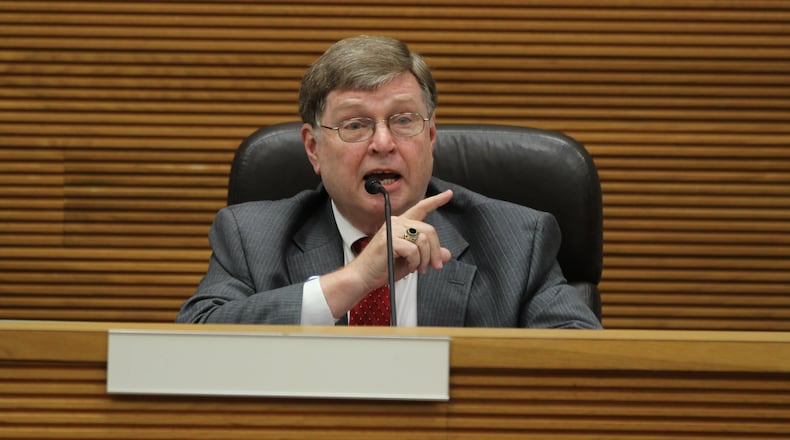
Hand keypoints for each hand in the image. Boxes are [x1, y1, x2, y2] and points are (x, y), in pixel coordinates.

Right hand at [320, 190, 452, 318]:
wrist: (364, 276)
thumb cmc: (384, 267)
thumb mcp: (412, 260)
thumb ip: (429, 255)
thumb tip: (447, 254)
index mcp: (401, 224)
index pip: (421, 208)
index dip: (436, 201)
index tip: (448, 194)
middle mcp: (397, 222)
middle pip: (429, 230)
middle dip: (435, 251)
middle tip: (435, 266)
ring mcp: (392, 229)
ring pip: (423, 241)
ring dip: (424, 259)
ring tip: (418, 269)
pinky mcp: (389, 239)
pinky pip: (413, 250)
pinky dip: (414, 262)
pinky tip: (407, 267)